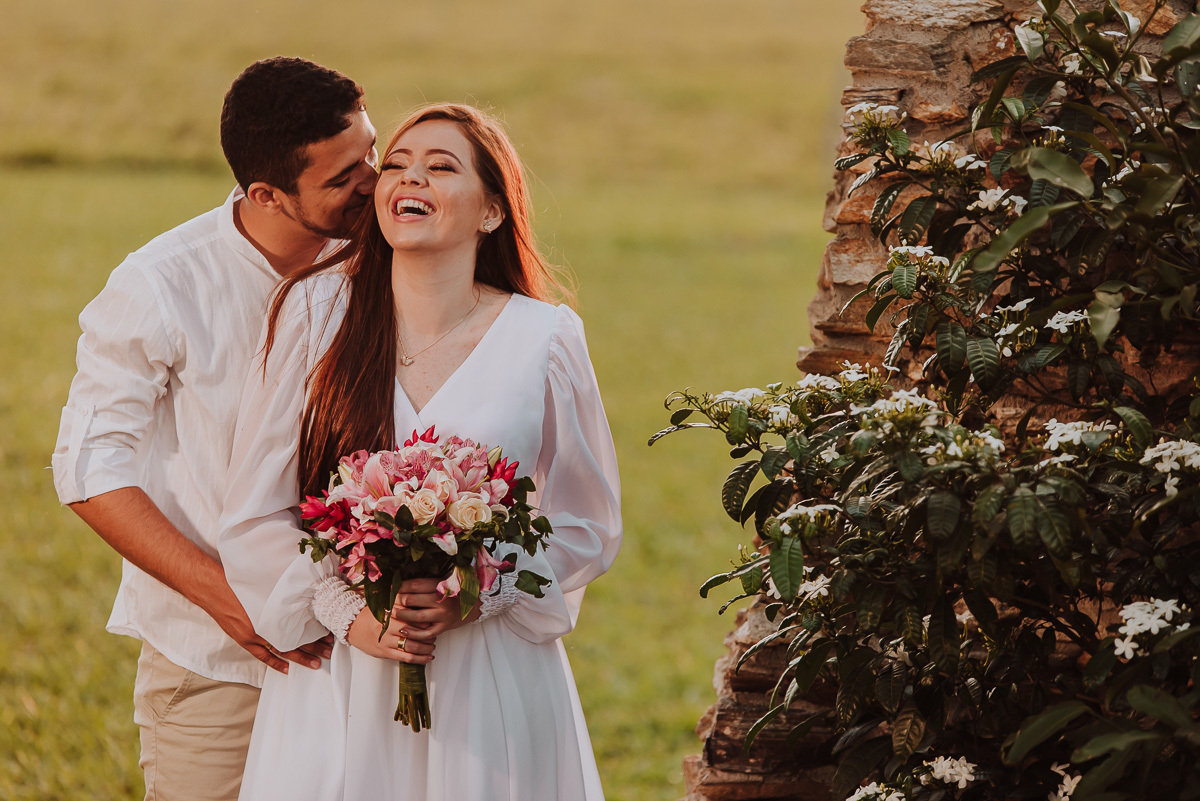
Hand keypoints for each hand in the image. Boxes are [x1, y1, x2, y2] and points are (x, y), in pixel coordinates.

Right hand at [206, 588, 323, 673]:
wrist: (213, 589)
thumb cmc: (240, 584)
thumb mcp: (266, 587)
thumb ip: (283, 597)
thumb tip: (304, 598)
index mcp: (274, 612)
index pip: (301, 625)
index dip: (316, 631)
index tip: (330, 634)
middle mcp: (266, 625)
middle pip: (295, 639)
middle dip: (314, 646)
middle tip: (330, 650)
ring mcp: (254, 635)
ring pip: (283, 650)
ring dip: (301, 657)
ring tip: (316, 662)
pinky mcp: (244, 640)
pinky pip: (263, 656)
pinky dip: (275, 663)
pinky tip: (287, 669)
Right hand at [347, 607, 434, 664]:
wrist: (352, 626)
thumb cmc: (370, 613)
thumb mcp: (382, 603)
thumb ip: (398, 600)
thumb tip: (418, 595)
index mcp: (387, 613)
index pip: (410, 616)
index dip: (424, 619)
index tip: (432, 619)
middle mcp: (386, 627)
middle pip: (412, 631)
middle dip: (427, 634)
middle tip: (436, 633)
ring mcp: (385, 641)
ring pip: (410, 646)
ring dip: (425, 647)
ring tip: (433, 646)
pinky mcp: (384, 652)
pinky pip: (405, 658)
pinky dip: (419, 659)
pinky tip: (429, 657)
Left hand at [390, 578, 480, 648]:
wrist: (473, 605)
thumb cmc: (452, 592)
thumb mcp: (442, 582)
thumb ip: (424, 582)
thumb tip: (399, 581)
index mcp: (440, 585)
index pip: (415, 584)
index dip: (400, 586)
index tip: (392, 587)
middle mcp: (441, 600)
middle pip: (412, 599)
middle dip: (398, 600)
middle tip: (389, 601)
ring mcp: (443, 615)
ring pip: (416, 616)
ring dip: (402, 615)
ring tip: (393, 613)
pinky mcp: (443, 627)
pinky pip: (425, 633)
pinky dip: (413, 633)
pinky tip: (403, 630)